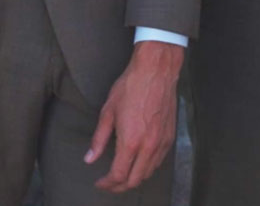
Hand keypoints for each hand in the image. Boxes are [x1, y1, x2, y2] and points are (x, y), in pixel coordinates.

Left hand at [85, 40, 181, 192]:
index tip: (99, 183)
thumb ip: (99, 139)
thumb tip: (89, 159)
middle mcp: (148, 146)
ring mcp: (162, 143)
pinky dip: (147, 168)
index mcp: (131, 141)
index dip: (107, 184)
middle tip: (109, 183)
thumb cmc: (131, 87)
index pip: (118, 175)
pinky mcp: (169, 137)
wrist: (156, 72)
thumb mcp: (108, 112)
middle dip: (119, 186)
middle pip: (134, 180)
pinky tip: (138, 162)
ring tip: (122, 176)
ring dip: (134, 178)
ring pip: (148, 173)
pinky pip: (158, 162)